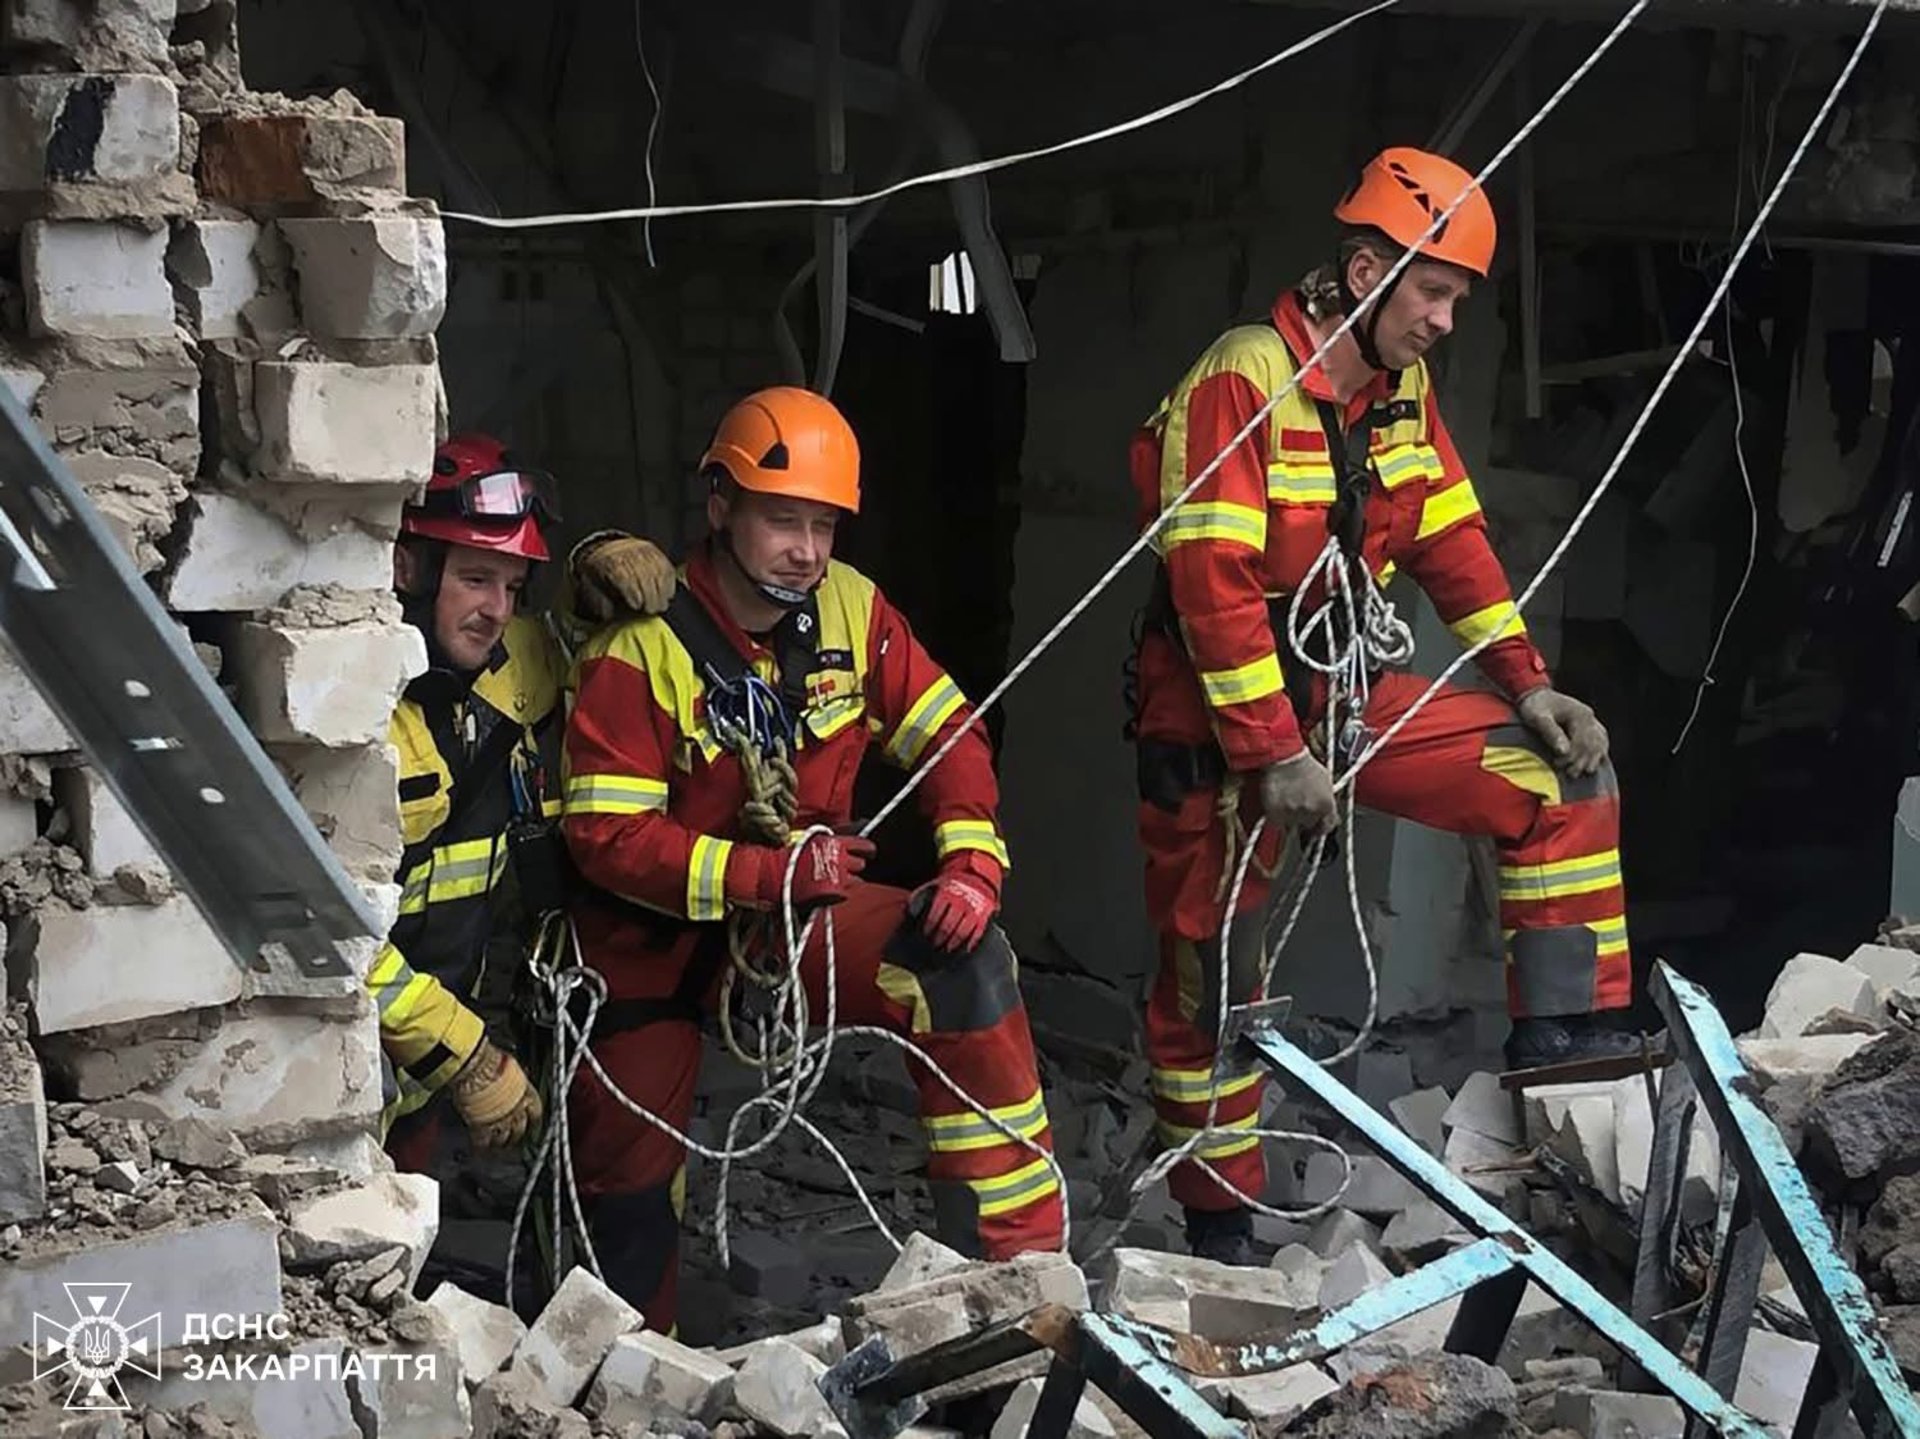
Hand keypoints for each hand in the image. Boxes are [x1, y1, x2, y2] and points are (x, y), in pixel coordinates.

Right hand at [448, 1038, 542, 1149]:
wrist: (478, 1068)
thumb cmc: (493, 1061)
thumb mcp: (511, 1067)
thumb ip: (512, 1078)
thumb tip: (511, 1075)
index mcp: (527, 1094)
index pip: (535, 1113)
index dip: (532, 1119)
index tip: (530, 1123)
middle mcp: (517, 1110)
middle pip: (520, 1130)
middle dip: (516, 1135)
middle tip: (511, 1138)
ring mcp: (500, 1120)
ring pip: (503, 1139)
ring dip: (499, 1142)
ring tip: (495, 1144)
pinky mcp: (482, 1127)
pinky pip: (483, 1141)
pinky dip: (480, 1145)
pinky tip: (478, 1145)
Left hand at [569, 533, 676, 621]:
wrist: (610, 551)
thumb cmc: (602, 574)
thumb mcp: (592, 586)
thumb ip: (599, 600)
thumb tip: (609, 614)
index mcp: (609, 561)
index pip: (622, 574)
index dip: (632, 591)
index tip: (636, 606)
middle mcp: (628, 553)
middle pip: (643, 574)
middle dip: (649, 595)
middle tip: (651, 611)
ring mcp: (644, 552)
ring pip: (657, 571)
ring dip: (661, 591)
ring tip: (661, 606)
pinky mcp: (657, 553)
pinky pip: (666, 568)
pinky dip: (669, 583)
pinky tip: (668, 595)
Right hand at [757, 833, 875, 908]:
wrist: (775, 873)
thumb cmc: (791, 855)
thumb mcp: (813, 839)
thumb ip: (832, 840)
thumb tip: (850, 833)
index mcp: (836, 843)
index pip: (864, 846)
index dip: (868, 850)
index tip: (869, 852)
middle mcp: (840, 859)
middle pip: (861, 864)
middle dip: (855, 867)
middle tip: (843, 868)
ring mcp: (838, 876)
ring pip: (857, 880)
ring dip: (849, 880)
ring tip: (835, 880)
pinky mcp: (833, 892)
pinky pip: (845, 894)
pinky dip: (840, 893)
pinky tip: (829, 890)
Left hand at [913, 869, 996, 952]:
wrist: (976, 877)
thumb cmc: (952, 885)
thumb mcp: (937, 885)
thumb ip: (924, 896)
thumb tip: (909, 910)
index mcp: (946, 895)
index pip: (934, 916)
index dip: (927, 929)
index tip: (923, 937)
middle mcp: (960, 903)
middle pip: (946, 927)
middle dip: (938, 940)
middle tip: (933, 947)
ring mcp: (973, 911)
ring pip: (961, 933)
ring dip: (952, 945)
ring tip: (945, 952)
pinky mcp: (983, 917)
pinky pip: (976, 934)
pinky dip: (969, 944)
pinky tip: (962, 949)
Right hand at [1258, 752, 1336, 837]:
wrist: (1284, 757)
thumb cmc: (1304, 764)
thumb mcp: (1325, 781)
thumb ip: (1327, 799)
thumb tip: (1326, 809)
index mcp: (1327, 806)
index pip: (1327, 827)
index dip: (1320, 826)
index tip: (1316, 825)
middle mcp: (1312, 813)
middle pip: (1308, 824)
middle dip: (1304, 817)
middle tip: (1298, 802)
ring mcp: (1293, 815)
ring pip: (1292, 823)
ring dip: (1290, 815)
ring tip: (1287, 797)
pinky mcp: (1276, 815)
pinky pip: (1277, 820)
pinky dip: (1276, 813)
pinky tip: (1278, 799)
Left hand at [1517, 687, 1608, 776]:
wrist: (1536, 694)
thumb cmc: (1534, 706)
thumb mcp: (1538, 717)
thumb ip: (1551, 732)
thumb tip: (1564, 751)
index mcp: (1579, 714)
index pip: (1582, 741)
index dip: (1572, 756)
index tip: (1559, 766)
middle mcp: (1589, 717)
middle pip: (1592, 744)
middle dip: (1582, 761)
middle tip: (1571, 774)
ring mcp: (1591, 720)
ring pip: (1599, 743)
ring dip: (1592, 759)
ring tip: (1583, 772)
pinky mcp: (1589, 725)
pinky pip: (1600, 740)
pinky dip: (1598, 752)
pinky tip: (1594, 762)